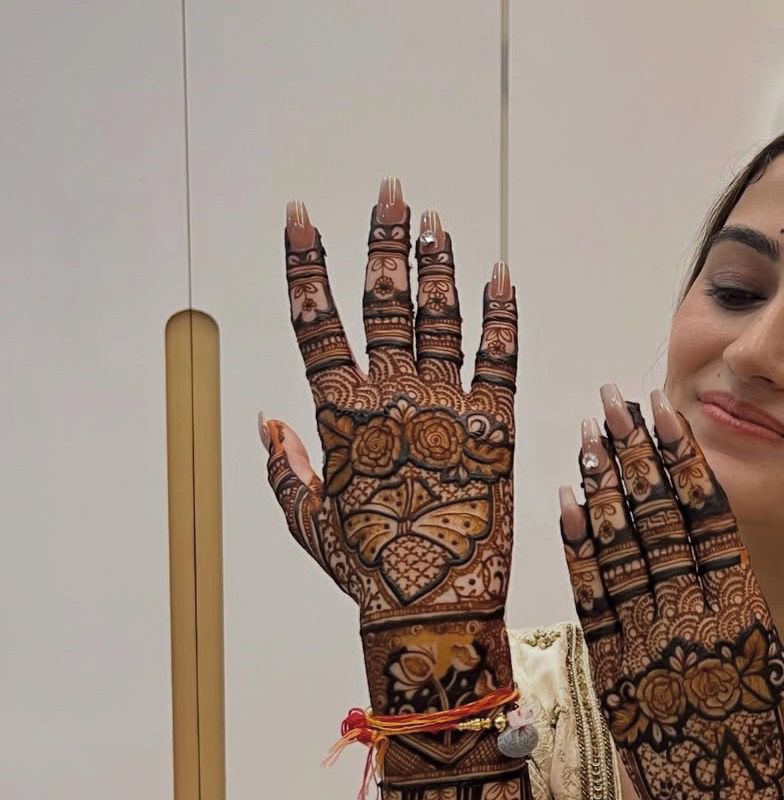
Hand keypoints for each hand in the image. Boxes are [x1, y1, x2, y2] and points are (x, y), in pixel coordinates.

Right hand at [259, 180, 517, 716]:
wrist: (434, 607)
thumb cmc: (369, 573)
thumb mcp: (309, 524)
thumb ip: (286, 469)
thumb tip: (267, 424)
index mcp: (340, 417)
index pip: (315, 323)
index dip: (306, 265)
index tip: (299, 216)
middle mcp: (391, 398)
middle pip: (383, 301)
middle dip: (384, 240)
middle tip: (391, 192)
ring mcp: (446, 408)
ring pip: (437, 317)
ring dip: (436, 264)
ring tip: (435, 221)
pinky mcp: (496, 427)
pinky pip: (499, 357)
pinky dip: (500, 313)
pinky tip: (499, 274)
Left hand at [558, 385, 783, 799]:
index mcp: (747, 615)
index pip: (710, 519)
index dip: (684, 460)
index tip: (666, 409)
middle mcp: (693, 625)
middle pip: (658, 523)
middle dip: (634, 455)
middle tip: (611, 398)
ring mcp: (646, 653)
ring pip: (619, 555)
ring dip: (600, 488)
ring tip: (586, 435)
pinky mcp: (612, 684)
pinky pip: (590, 606)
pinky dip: (577, 554)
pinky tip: (566, 505)